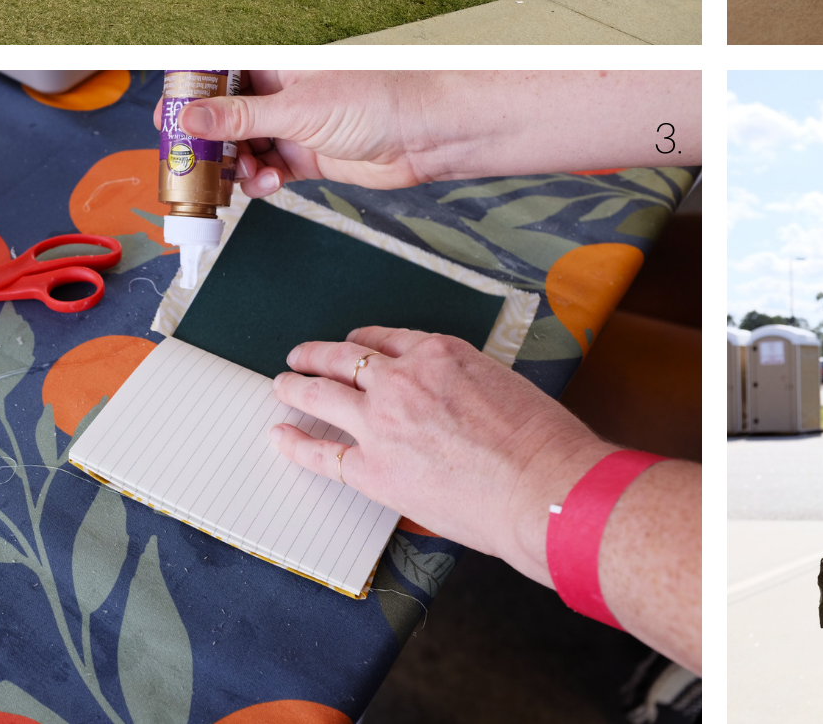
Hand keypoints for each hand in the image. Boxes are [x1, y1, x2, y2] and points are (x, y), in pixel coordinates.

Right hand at [153, 70, 430, 194]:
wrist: (425, 135)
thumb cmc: (376, 101)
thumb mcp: (297, 109)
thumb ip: (240, 117)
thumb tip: (188, 117)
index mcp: (276, 64)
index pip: (218, 73)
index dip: (190, 94)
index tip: (168, 117)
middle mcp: (281, 92)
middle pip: (224, 115)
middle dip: (206, 140)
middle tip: (187, 161)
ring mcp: (293, 125)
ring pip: (242, 147)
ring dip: (233, 165)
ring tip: (237, 176)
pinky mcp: (307, 155)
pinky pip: (266, 169)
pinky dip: (259, 179)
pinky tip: (266, 183)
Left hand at [272, 327, 611, 582]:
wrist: (540, 483)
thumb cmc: (541, 440)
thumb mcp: (504, 385)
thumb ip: (465, 387)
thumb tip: (452, 406)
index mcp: (441, 352)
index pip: (389, 339)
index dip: (365, 341)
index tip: (355, 344)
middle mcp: (404, 379)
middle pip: (346, 358)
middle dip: (318, 355)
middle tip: (301, 356)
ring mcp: (382, 423)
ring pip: (322, 394)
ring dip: (296, 387)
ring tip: (282, 385)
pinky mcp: (373, 469)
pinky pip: (322, 454)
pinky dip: (296, 444)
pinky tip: (281, 438)